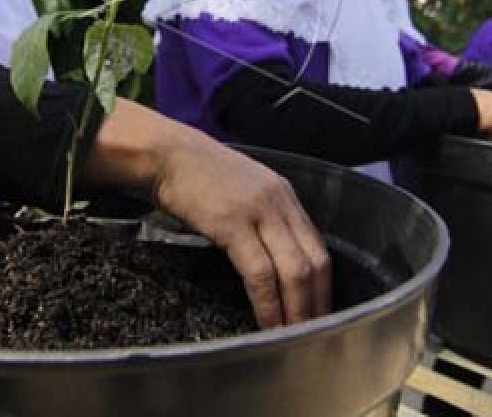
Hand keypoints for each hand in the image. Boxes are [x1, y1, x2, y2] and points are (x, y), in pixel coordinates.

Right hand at [82, 98, 331, 328]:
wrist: (167, 153)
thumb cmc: (198, 176)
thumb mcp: (245, 191)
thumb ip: (266, 218)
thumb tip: (276, 257)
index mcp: (285, 196)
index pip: (319, 247)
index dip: (324, 286)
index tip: (321, 314)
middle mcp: (281, 203)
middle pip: (315, 262)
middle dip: (318, 304)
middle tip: (316, 335)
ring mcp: (259, 212)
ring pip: (294, 270)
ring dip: (297, 310)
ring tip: (295, 337)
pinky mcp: (233, 224)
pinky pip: (260, 273)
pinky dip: (268, 304)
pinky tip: (267, 323)